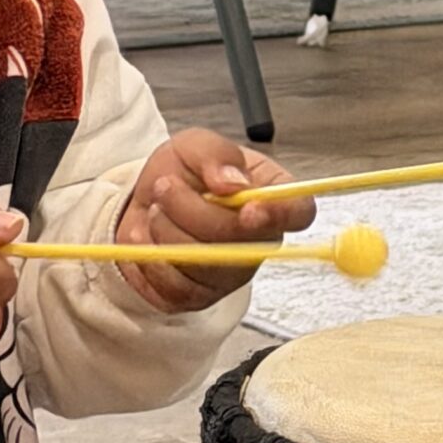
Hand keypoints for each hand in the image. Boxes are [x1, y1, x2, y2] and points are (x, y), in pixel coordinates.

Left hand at [114, 130, 315, 313]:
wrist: (143, 201)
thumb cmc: (182, 173)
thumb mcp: (194, 145)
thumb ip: (216, 155)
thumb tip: (232, 183)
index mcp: (270, 196)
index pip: (299, 213)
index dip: (279, 214)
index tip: (248, 207)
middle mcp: (258, 240)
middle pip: (242, 241)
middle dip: (191, 209)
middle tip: (165, 184)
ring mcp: (230, 274)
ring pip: (202, 263)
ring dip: (165, 227)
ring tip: (156, 209)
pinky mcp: (198, 297)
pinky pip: (174, 285)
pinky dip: (150, 255)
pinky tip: (150, 236)